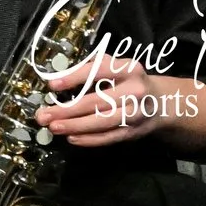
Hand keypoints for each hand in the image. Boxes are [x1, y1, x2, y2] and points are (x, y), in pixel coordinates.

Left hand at [35, 51, 192, 147]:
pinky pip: (110, 137)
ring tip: (54, 127)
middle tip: (44, 114)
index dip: (74, 78)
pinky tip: (72, 138)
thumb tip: (58, 75)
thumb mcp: (115, 66)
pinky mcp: (136, 132)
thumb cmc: (128, 80)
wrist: (161, 102)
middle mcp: (135, 91)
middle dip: (68, 110)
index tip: (52, 85)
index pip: (99, 71)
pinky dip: (90, 139)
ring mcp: (137, 113)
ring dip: (76, 126)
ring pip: (103, 122)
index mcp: (128, 68)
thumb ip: (91, 66)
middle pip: (98, 102)